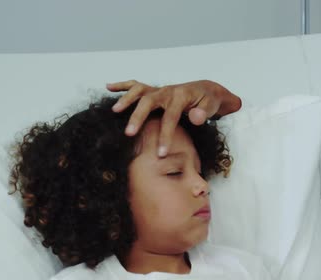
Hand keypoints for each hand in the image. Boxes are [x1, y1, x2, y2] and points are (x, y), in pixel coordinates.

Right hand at [106, 79, 241, 156]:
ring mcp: (159, 89)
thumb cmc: (208, 101)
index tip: (161, 153)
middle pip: (149, 101)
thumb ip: (204, 112)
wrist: (206, 90)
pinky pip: (135, 85)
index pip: (171, 116)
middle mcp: (167, 90)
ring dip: (126, 100)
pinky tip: (108, 87)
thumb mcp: (212, 106)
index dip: (166, 134)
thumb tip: (195, 117)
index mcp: (181, 96)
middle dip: (138, 117)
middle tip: (129, 133)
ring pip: (139, 91)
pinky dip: (122, 85)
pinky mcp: (153, 90)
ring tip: (115, 111)